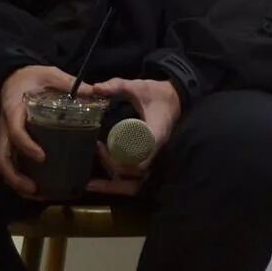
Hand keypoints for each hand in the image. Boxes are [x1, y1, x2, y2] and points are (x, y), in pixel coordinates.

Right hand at [0, 64, 90, 197]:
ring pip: (4, 164)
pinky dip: (19, 176)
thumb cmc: (33, 76)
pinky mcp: (11, 141)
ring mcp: (6, 136)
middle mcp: (5, 127)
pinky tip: (37, 186)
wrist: (14, 75)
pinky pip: (10, 162)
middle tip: (35, 188)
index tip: (42, 157)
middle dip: (16, 177)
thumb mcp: (50, 74)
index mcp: (14, 110)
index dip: (27, 146)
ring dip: (16, 182)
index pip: (16, 132)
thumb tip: (94, 91)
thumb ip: (68, 83)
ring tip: (36, 193)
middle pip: (2, 158)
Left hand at [85, 78, 180, 196]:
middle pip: (137, 173)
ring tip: (93, 183)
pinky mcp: (152, 158)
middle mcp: (157, 149)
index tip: (103, 145)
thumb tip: (95, 88)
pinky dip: (121, 183)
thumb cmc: (159, 93)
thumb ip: (118, 85)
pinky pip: (137, 179)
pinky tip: (104, 180)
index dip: (121, 156)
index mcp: (157, 133)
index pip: (141, 152)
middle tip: (96, 161)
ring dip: (116, 184)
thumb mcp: (139, 87)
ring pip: (138, 182)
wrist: (178, 97)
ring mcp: (156, 155)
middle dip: (114, 171)